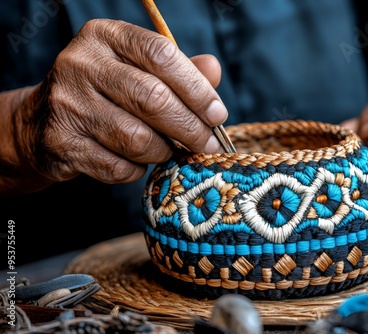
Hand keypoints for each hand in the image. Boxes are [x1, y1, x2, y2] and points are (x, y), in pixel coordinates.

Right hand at [6, 19, 226, 191]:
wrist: (42, 121)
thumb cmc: (106, 93)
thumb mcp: (139, 70)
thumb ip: (178, 70)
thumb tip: (213, 70)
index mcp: (105, 36)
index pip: (162, 55)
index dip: (197, 89)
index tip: (217, 114)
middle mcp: (81, 64)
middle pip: (153, 99)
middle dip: (190, 128)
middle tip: (209, 144)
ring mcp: (67, 104)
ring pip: (138, 138)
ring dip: (163, 151)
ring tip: (167, 149)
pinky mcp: (61, 143)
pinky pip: (118, 167)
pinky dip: (136, 170)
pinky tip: (136, 161)